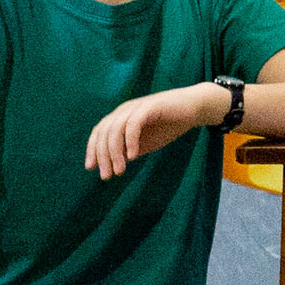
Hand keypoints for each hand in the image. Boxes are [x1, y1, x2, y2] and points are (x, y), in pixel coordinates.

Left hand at [84, 87, 210, 180]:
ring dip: (115, 153)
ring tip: (119, 171)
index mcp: (120, 117)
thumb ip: (128, 150)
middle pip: (104, 132)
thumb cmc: (168, 124)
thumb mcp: (144, 142)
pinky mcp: (149, 107)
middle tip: (106, 176)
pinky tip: (133, 156)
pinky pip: (133, 124)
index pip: (99, 132)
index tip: (91, 168)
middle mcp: (124, 110)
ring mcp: (136, 107)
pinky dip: (130, 141)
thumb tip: (113, 165)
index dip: (92, 149)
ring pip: (115, 129)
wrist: (193, 108)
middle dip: (103, 156)